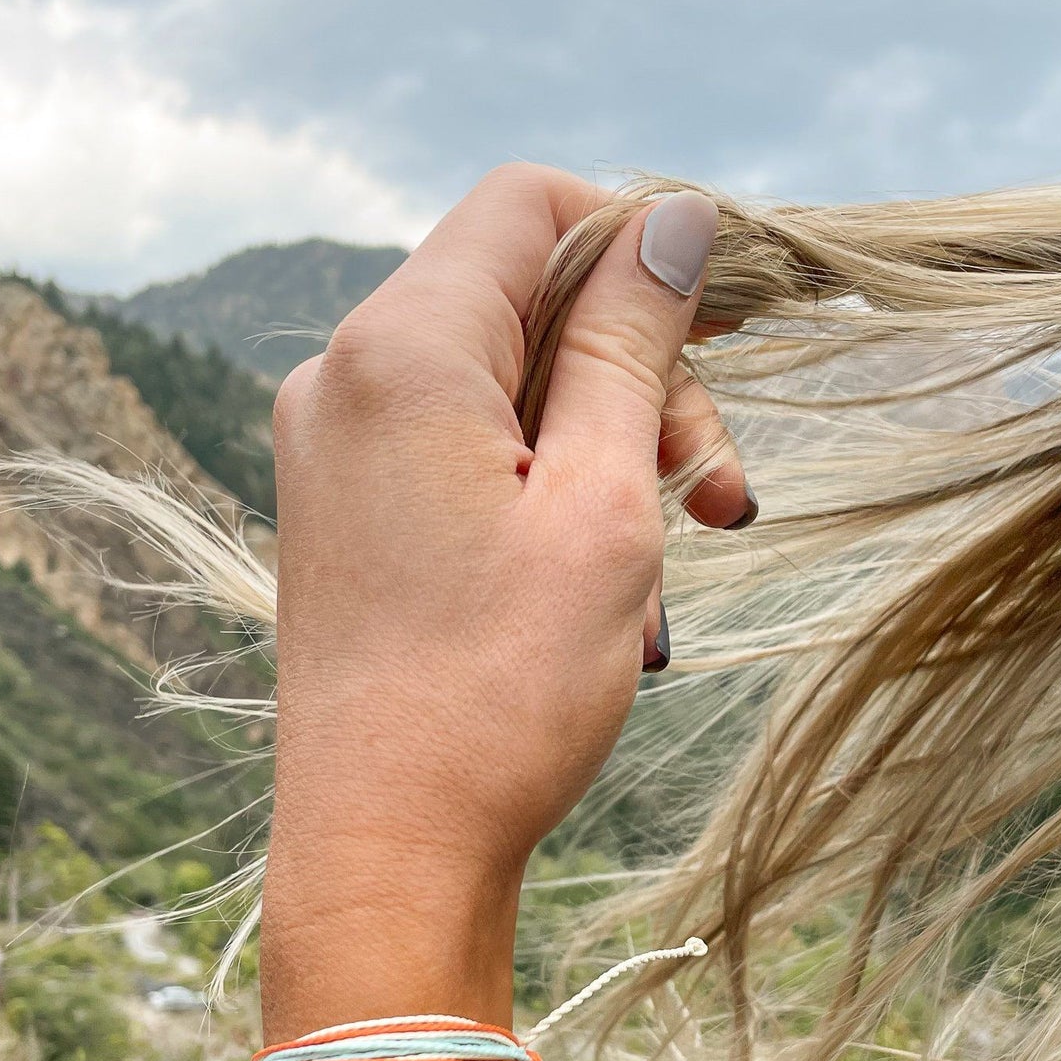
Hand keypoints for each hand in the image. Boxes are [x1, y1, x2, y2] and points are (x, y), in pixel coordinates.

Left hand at [259, 165, 746, 1038]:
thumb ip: (632, 348)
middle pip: (525, 305)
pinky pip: (466, 456)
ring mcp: (337, 452)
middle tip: (721, 500)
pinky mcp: (348, 516)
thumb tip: (672, 222)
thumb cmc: (499, 695)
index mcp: (401, 351)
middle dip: (642, 381)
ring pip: (506, 391)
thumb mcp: (601, 505)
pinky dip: (547, 495)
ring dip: (606, 455)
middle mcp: (344, 380)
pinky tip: (602, 591)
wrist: (387, 852)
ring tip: (665, 571)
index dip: (640, 242)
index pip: (530, 207)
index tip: (723, 328)